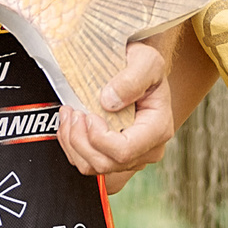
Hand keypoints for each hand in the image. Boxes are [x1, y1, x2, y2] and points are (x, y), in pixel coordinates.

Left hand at [55, 40, 174, 190]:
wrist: (137, 69)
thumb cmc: (143, 64)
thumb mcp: (146, 60)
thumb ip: (131, 78)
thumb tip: (109, 102)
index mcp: (158, 129)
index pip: (124, 151)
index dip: (99, 138)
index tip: (87, 114)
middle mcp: (147, 149)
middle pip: (106, 163)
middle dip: (80, 139)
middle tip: (73, 112)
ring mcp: (131, 157)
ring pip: (93, 167)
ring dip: (72, 143)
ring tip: (69, 115)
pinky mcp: (114, 157)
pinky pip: (87, 164)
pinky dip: (71, 146)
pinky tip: (71, 124)